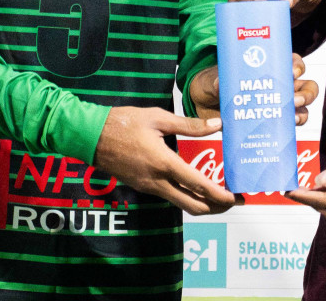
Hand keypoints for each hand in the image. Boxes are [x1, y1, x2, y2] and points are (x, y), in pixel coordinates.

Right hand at [92, 107, 237, 215]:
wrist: (90, 137)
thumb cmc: (123, 123)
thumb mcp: (158, 117)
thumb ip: (189, 124)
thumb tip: (216, 125)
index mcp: (164, 163)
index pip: (198, 186)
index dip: (220, 195)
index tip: (235, 197)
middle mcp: (158, 182)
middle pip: (193, 206)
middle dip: (216, 207)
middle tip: (233, 200)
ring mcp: (149, 187)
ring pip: (181, 204)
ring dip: (203, 203)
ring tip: (220, 194)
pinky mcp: (143, 187)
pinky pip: (170, 196)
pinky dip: (188, 196)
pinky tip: (196, 186)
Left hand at [189, 57, 320, 124]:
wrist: (206, 102)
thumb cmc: (216, 83)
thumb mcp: (216, 79)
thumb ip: (219, 82)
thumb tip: (220, 86)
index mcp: (271, 67)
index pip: (293, 62)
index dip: (297, 66)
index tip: (292, 72)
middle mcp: (280, 85)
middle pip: (307, 86)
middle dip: (306, 92)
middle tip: (294, 98)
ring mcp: (278, 104)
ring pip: (303, 107)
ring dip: (302, 111)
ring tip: (292, 116)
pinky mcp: (271, 122)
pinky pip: (290, 125)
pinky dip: (292, 127)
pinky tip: (287, 129)